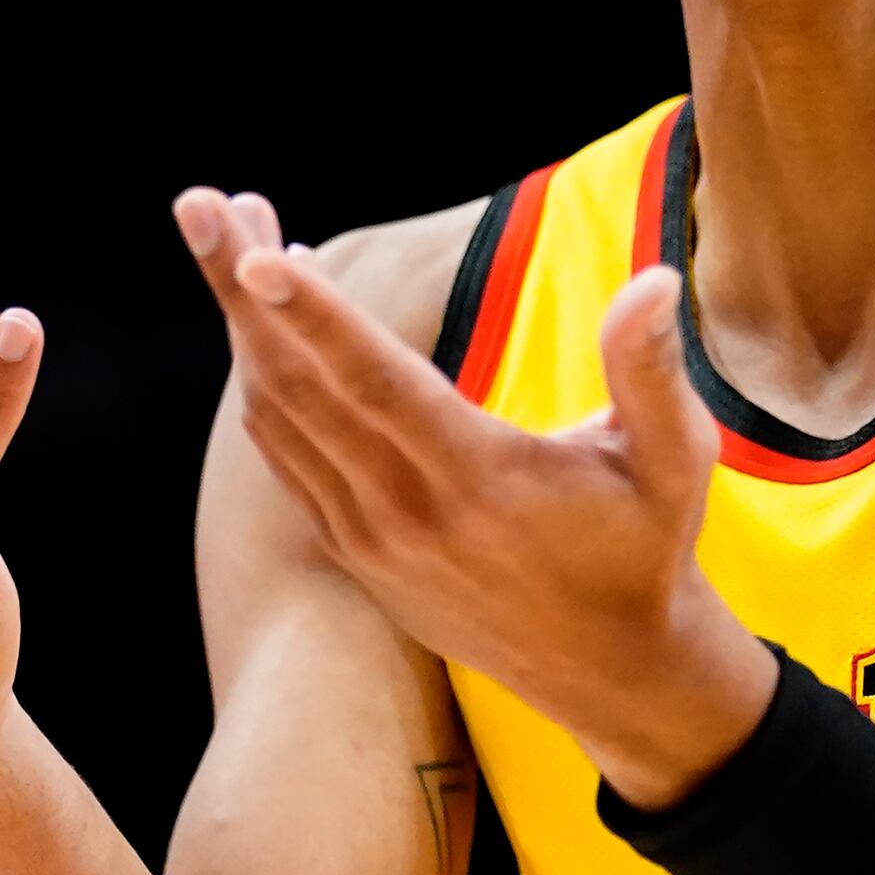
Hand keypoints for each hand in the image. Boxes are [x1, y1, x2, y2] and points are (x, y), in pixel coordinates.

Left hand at [173, 188, 774, 809]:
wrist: (609, 670)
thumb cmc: (644, 549)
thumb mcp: (674, 462)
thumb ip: (651, 371)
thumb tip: (656, 278)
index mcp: (478, 480)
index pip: (377, 383)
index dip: (313, 316)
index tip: (255, 256)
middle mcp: (405, 512)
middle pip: (300, 385)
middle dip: (239, 289)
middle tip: (201, 205)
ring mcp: (369, 538)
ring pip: (278, 419)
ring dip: (244, 327)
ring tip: (225, 232)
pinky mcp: (355, 552)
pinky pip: (286, 457)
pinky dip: (265, 385)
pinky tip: (264, 325)